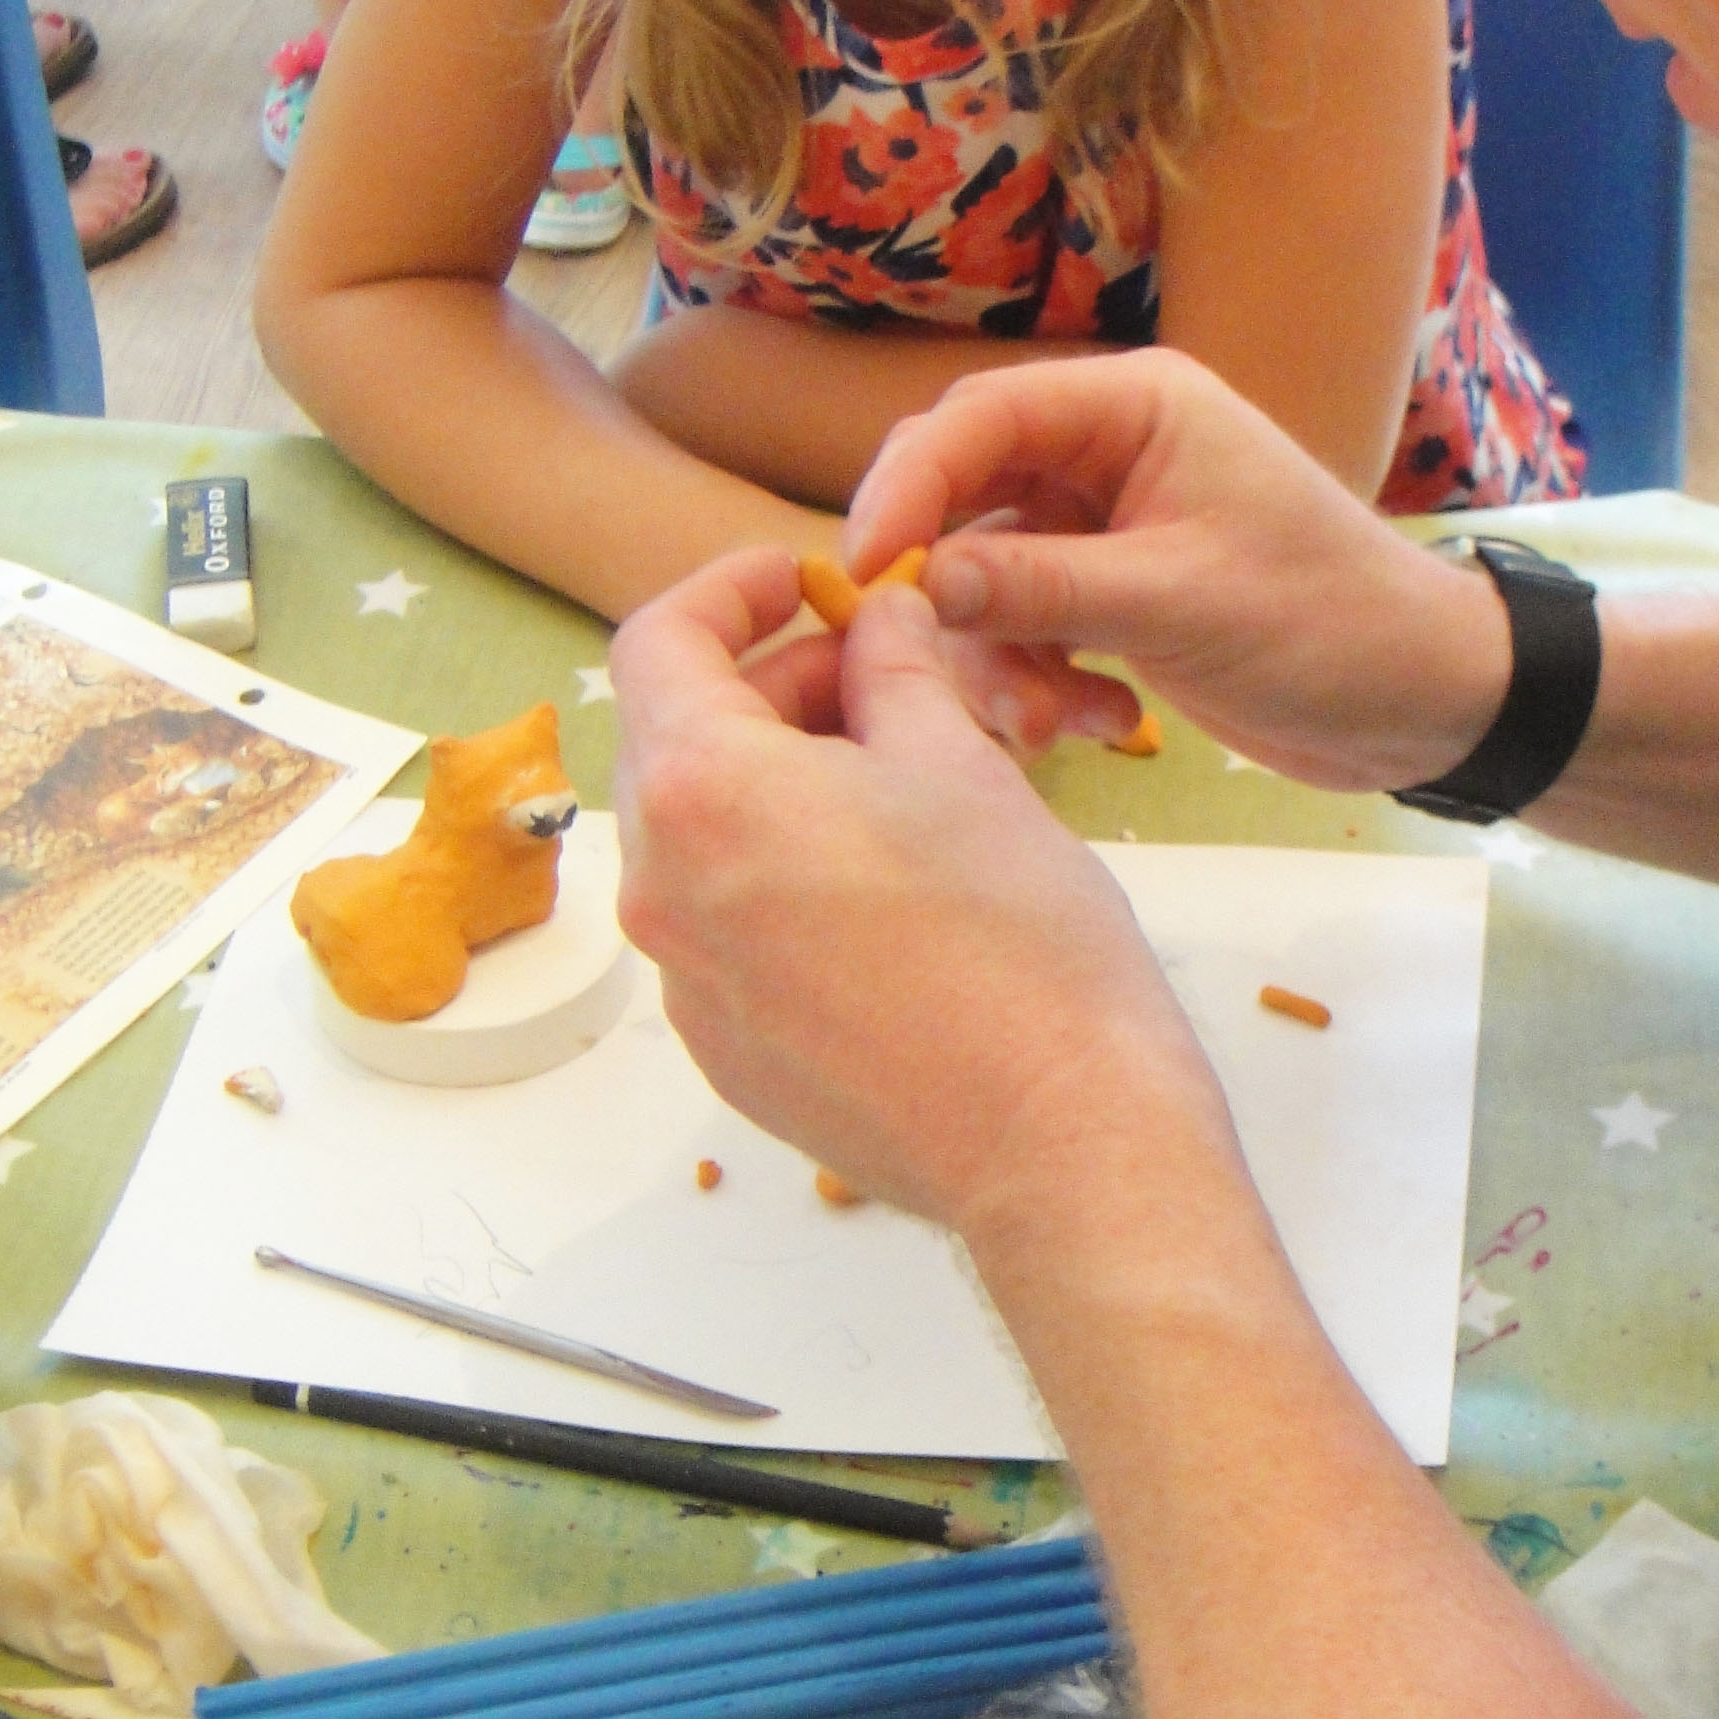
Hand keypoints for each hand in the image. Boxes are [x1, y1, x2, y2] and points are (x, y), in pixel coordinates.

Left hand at [609, 547, 1241, 1252]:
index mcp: (703, 790)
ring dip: (783, 785)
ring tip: (905, 783)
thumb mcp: (961, 763)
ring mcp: (688, 983)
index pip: (659, 642)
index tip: (801, 578)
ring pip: (707, 839)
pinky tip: (893, 891)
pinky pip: (731, 930)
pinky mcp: (728, 1052)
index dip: (730, 590)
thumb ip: (897, 668)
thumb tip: (880, 618)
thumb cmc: (1022, 946)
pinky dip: (786, 879)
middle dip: (775, 690)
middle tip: (886, 676)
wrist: (1060, 1140)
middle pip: (679, 741)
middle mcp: (663, 888)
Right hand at [841, 351, 1512, 788]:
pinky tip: (1095, 725)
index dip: (906, 485)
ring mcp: (1109, 525)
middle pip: (964, 494)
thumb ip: (1043, 589)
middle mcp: (1111, 450)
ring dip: (1000, 656)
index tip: (861, 569)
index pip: (979, 419)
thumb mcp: (1180, 604)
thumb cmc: (1327, 625)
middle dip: (948, 585)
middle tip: (919, 660)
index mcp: (1135, 407)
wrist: (1422, 700)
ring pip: (987, 575)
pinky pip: (1028, 625)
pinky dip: (1040, 680)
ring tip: (1051, 722)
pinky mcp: (1116, 595)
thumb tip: (919, 583)